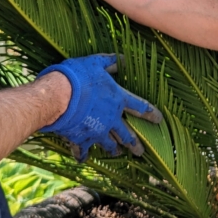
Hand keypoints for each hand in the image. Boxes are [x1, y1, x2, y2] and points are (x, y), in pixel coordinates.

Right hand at [37, 54, 161, 160]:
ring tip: (117, 153)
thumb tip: (124, 58)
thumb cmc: (78, 76)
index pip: (140, 107)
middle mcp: (111, 119)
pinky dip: (83, 155)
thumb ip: (111, 62)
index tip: (159, 120)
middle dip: (134, 144)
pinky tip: (83, 159)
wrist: (58, 96)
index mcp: (117, 99)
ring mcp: (97, 131)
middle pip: (127, 134)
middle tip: (140, 152)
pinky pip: (83, 150)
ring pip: (109, 145)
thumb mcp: (96, 63)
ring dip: (113, 149)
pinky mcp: (81, 139)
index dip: (151, 113)